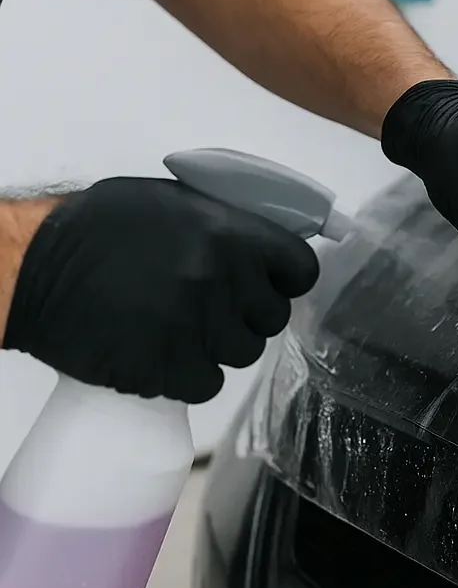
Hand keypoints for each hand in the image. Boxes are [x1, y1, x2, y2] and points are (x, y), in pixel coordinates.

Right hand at [1, 178, 319, 402]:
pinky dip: (186, 375)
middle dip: (245, 315)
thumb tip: (264, 248)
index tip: (268, 284)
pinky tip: (158, 352)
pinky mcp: (167, 367)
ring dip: (215, 346)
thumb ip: (225, 226)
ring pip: (242, 353)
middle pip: (272, 317)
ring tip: (174, 327)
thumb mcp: (170, 204)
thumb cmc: (94, 229)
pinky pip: (206, 383)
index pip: (300, 269)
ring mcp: (196, 325)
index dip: (285, 279)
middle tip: (206, 307)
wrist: (29, 270)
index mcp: (228, 233)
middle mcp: (220, 278)